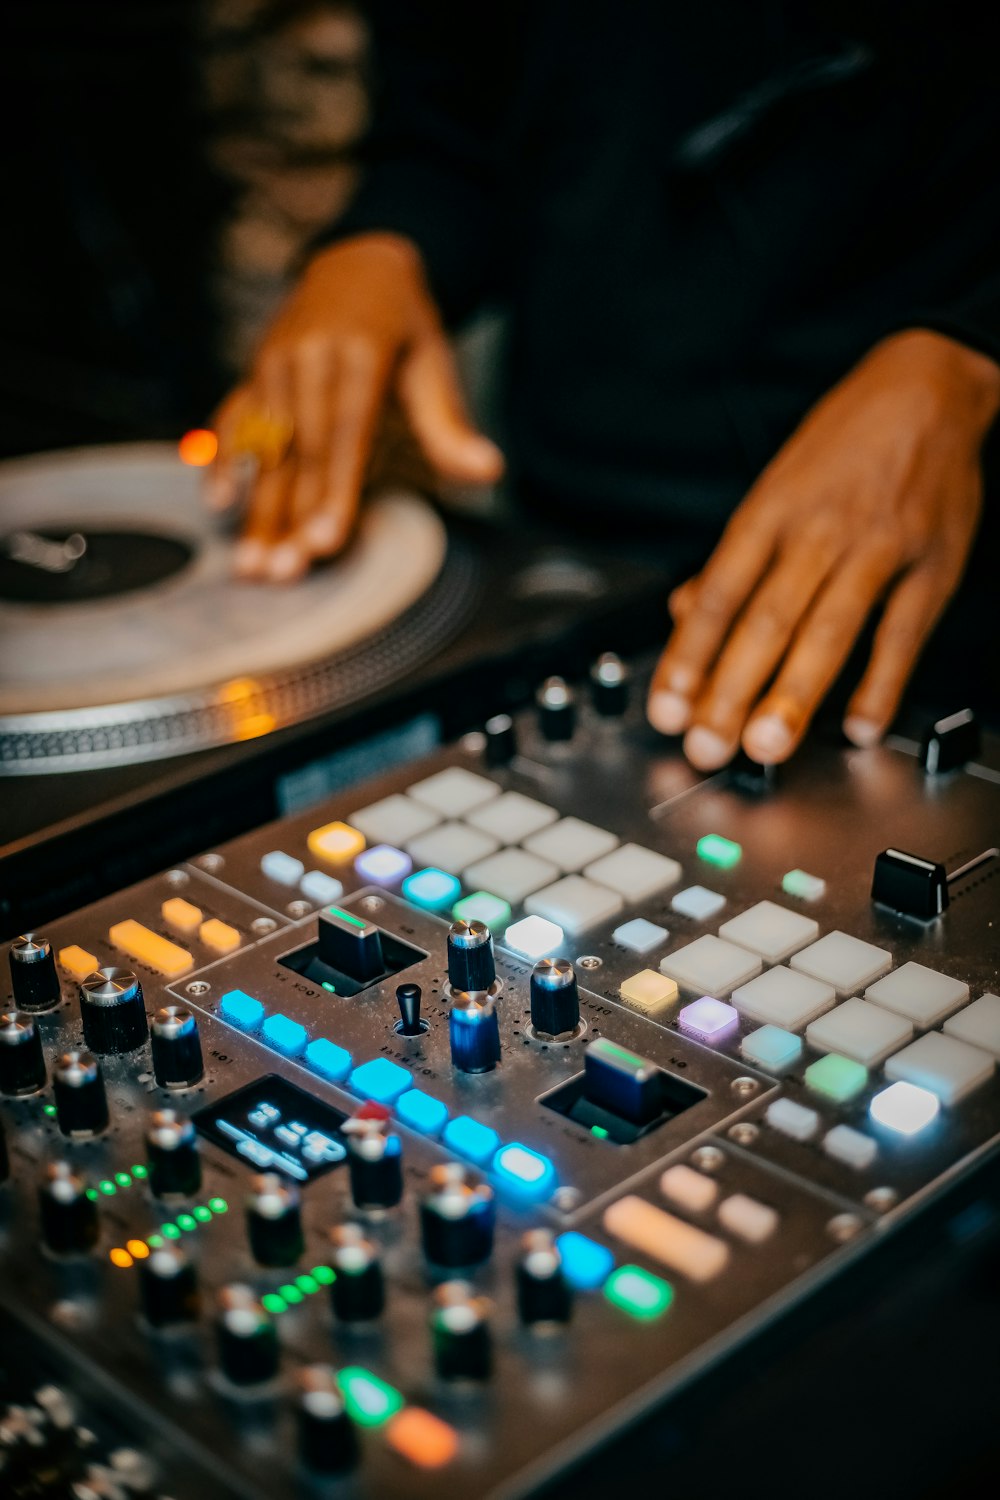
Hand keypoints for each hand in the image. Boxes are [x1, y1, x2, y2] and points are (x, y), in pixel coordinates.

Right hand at [209, 232, 503, 580]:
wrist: (356, 263)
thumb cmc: (404, 327)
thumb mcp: (434, 363)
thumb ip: (450, 424)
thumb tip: (490, 472)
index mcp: (360, 351)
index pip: (346, 434)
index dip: (335, 492)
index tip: (326, 542)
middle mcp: (308, 354)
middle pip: (299, 450)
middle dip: (289, 516)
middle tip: (281, 574)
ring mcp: (274, 361)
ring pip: (264, 447)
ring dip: (255, 508)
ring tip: (249, 563)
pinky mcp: (253, 370)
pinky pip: (232, 419)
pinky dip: (222, 460)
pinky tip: (217, 502)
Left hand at [647, 329, 999, 766]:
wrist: (929, 388)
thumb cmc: (842, 444)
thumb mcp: (775, 485)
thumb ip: (733, 560)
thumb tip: (684, 615)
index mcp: (771, 510)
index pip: (719, 593)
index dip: (689, 655)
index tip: (667, 706)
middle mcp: (821, 529)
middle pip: (767, 620)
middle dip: (731, 690)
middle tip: (707, 746)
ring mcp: (879, 548)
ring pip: (829, 629)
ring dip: (795, 693)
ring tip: (767, 746)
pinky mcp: (932, 564)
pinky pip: (903, 634)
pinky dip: (882, 685)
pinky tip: (858, 727)